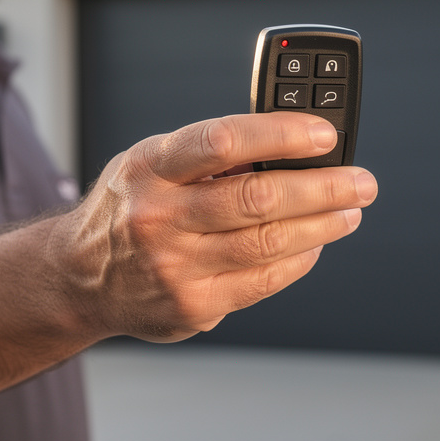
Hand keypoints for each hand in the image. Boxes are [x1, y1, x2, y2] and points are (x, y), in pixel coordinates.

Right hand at [54, 112, 377, 342]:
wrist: (79, 278)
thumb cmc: (130, 207)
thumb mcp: (151, 163)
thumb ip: (209, 155)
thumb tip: (289, 147)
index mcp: (150, 167)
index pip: (223, 141)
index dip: (280, 135)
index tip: (324, 134)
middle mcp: (158, 216)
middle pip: (257, 198)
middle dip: (322, 188)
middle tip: (360, 182)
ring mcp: (175, 266)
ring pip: (268, 243)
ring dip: (322, 226)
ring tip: (348, 212)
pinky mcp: (192, 305)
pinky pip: (262, 282)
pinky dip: (298, 260)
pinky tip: (313, 245)